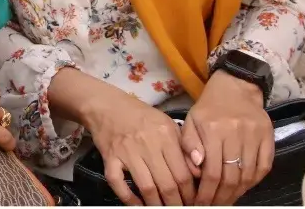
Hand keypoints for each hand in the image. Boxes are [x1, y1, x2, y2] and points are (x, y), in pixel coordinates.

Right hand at [52, 68, 194, 205]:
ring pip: (147, 187)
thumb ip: (184, 147)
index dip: (191, 194)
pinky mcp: (109, 157)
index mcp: (165, 135)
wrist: (105, 104)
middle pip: (167, 184)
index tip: (194, 202)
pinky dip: (128, 198)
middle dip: (177, 203)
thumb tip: (199, 173)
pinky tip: (138, 205)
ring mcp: (127, 151)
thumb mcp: (167, 124)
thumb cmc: (139, 115)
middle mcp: (147, 143)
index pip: (184, 174)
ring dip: (157, 205)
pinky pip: (118, 183)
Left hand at [182, 70, 272, 204]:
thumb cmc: (209, 107)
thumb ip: (189, 145)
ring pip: (248, 175)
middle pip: (231, 177)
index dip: (206, 192)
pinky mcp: (269, 138)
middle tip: (212, 206)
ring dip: (237, 193)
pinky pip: (264, 167)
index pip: (211, 171)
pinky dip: (254, 182)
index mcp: (212, 130)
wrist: (236, 87)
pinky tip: (243, 189)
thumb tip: (196, 171)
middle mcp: (235, 134)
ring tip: (226, 201)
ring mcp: (255, 136)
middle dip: (221, 197)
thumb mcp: (191, 121)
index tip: (199, 203)